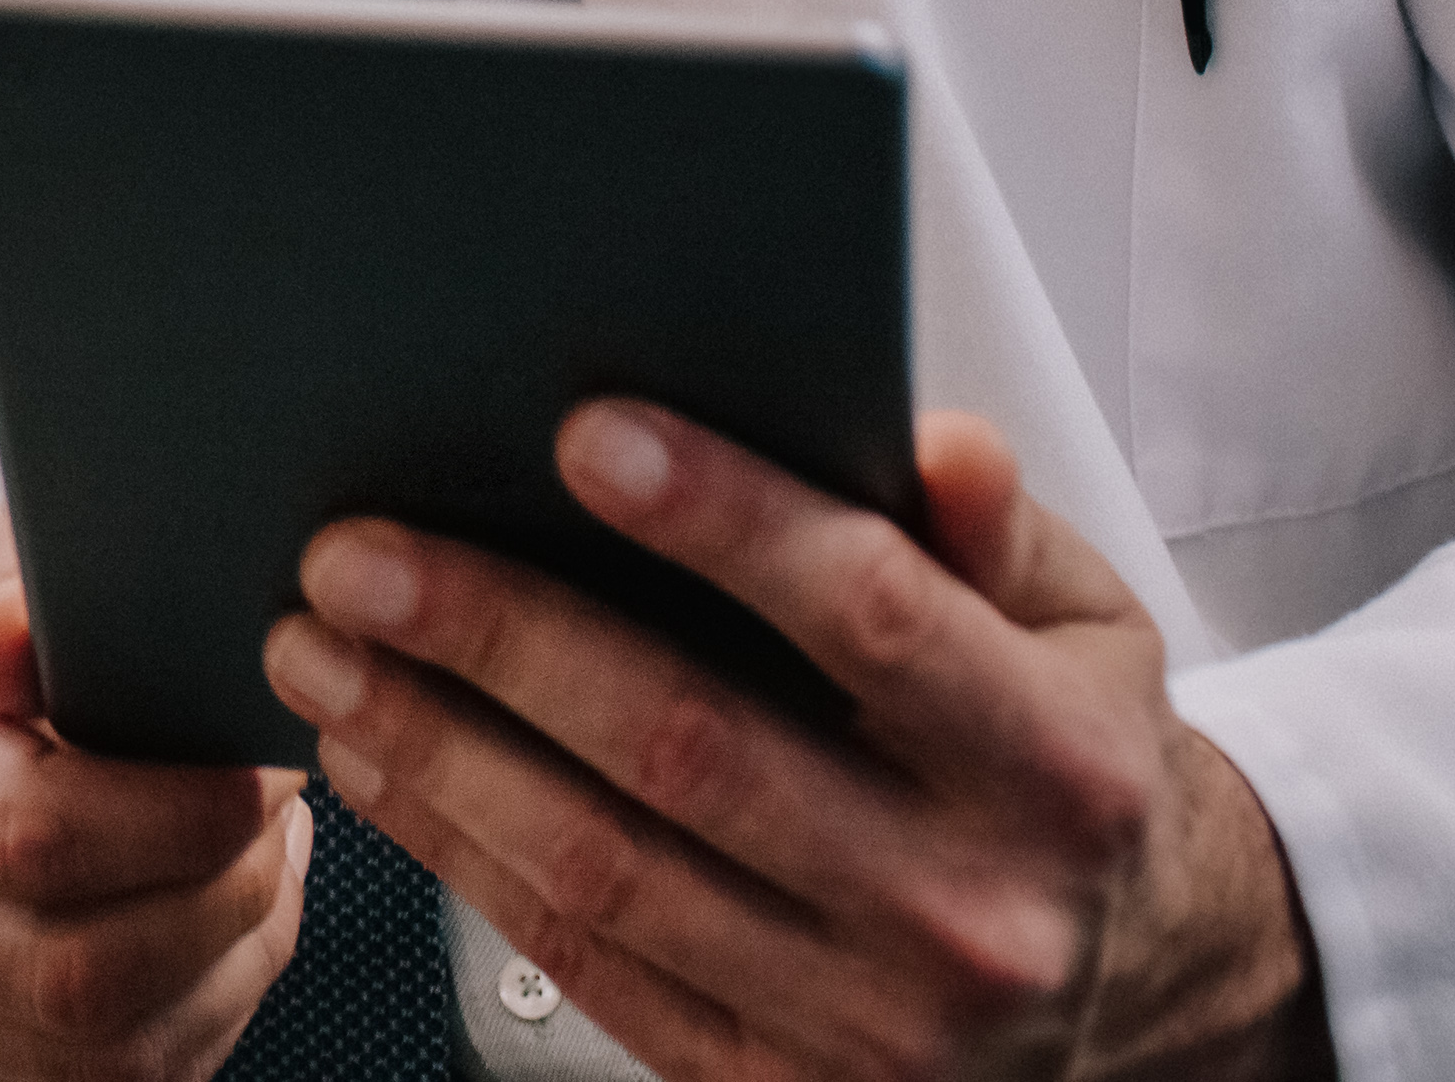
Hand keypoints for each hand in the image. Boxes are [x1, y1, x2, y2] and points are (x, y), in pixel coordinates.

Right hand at [0, 493, 311, 1081]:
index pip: (31, 834)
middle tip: (276, 814)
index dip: (183, 820)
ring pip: (105, 1055)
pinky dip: (194, 1018)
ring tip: (254, 862)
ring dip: (225, 968)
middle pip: (77, 974)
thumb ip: (14, 582)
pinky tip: (207, 924)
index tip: (263, 768)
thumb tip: (20, 637)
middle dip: (225, 902)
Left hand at [264, 409, 1324, 1081]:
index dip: (727, 522)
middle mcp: (966, 908)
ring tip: (321, 646)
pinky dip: (460, 856)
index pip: (873, 617)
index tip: (585, 433)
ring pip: (610, 870)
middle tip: (359, 548)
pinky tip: (379, 764)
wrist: (1133, 991)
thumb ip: (993, 534)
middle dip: (502, 636)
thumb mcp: (1083, 632)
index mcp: (1054, 766)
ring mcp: (869, 1021)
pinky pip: (587, 965)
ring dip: (438, 749)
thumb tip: (937, 444)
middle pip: (695, 749)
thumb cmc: (1065, 766)